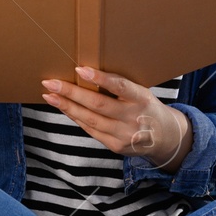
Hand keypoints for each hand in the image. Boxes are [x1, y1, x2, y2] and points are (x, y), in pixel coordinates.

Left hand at [40, 66, 191, 171]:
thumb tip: (85, 73)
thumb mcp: (141, 92)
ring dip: (67, 106)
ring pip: (90, 119)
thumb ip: (119, 86)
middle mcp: (133, 117)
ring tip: (50, 95)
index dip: (100, 78)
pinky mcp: (115, 146)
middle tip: (51, 82)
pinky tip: (64, 107)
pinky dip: (75, 117)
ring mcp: (124, 134)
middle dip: (71, 92)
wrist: (165, 138)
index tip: (80, 69)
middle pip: (98, 105)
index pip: (120, 86)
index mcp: (142, 98)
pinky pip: (90, 129)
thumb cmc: (146, 106)